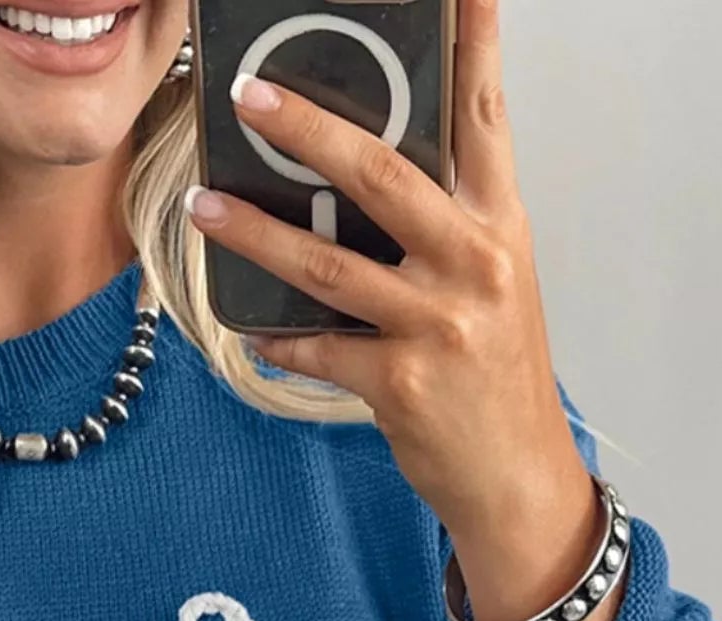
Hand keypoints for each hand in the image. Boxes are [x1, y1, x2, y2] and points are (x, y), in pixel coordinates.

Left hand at [183, 0, 591, 552]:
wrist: (517, 475)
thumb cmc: (496, 373)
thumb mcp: (492, 282)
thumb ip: (444, 226)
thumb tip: (362, 175)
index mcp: (500, 224)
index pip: (485, 114)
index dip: (471, 44)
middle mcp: (475, 263)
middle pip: (381, 173)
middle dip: (307, 128)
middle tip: (251, 96)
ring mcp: (438, 324)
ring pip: (327, 263)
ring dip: (256, 232)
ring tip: (204, 205)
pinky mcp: (401, 382)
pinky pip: (318, 347)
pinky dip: (278, 336)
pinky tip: (249, 323)